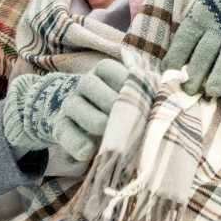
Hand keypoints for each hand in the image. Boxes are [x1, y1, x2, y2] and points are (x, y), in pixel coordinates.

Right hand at [2, 59, 128, 160]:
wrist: (69, 107)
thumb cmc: (108, 101)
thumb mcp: (120, 90)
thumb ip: (139, 92)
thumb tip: (160, 96)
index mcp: (99, 73)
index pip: (108, 69)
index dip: (123, 82)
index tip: (137, 97)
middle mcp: (81, 85)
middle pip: (90, 85)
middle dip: (110, 102)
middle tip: (126, 118)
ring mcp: (69, 105)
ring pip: (76, 107)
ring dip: (95, 121)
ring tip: (110, 133)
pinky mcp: (59, 126)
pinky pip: (66, 132)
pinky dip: (78, 143)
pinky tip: (90, 151)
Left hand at [164, 0, 220, 96]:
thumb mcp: (206, 1)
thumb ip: (196, 24)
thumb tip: (180, 52)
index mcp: (202, 16)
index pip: (184, 40)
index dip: (175, 58)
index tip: (168, 74)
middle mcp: (219, 26)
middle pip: (203, 54)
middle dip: (194, 75)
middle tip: (188, 93)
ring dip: (219, 77)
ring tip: (213, 93)